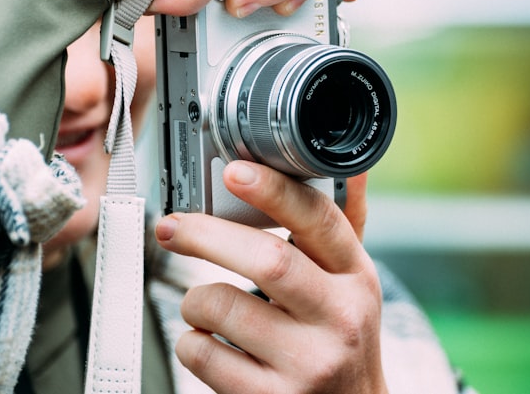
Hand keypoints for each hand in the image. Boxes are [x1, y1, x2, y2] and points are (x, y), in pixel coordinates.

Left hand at [154, 163, 388, 393]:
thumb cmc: (339, 338)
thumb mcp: (351, 283)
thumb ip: (343, 226)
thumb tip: (354, 167)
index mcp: (356, 277)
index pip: (319, 222)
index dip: (274, 191)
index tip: (234, 171)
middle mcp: (339, 319)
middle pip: (268, 259)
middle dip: (208, 235)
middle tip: (173, 226)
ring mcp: (308, 363)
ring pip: (224, 307)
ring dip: (196, 299)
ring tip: (202, 303)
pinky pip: (205, 354)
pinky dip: (191, 341)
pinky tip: (209, 342)